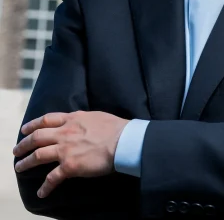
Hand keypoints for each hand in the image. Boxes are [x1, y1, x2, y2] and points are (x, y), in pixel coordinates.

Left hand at [13, 111, 128, 198]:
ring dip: (26, 162)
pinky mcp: (69, 166)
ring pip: (38, 155)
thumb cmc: (114, 127)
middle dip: (24, 144)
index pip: (46, 120)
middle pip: (37, 137)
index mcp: (72, 119)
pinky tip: (41, 193)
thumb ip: (82, 119)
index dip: (33, 124)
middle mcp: (65, 132)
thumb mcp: (94, 116)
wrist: (122, 141)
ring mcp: (65, 149)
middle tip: (16, 150)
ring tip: (19, 167)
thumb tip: (78, 121)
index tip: (25, 129)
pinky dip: (45, 186)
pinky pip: (52, 178)